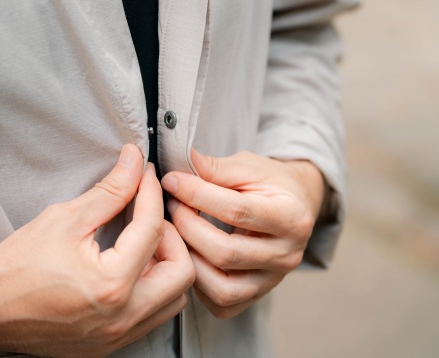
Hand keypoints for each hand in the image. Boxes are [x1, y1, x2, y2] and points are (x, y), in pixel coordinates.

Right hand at [0, 144, 194, 357]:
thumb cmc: (18, 266)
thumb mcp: (65, 219)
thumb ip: (109, 191)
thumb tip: (133, 164)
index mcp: (111, 285)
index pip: (152, 229)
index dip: (151, 194)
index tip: (144, 176)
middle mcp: (122, 317)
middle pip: (182, 272)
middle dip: (173, 237)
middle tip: (151, 218)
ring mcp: (118, 335)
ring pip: (173, 299)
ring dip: (167, 265)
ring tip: (143, 244)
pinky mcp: (111, 344)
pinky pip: (153, 315)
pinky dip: (153, 287)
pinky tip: (133, 268)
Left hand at [161, 149, 324, 318]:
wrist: (293, 205)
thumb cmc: (269, 183)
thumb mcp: (248, 166)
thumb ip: (216, 168)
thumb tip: (183, 160)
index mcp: (291, 217)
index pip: (237, 211)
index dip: (197, 194)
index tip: (171, 181)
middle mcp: (287, 255)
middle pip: (225, 252)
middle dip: (187, 226)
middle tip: (170, 205)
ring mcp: (272, 281)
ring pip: (221, 286)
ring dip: (189, 258)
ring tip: (174, 231)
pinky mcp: (256, 296)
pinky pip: (221, 303)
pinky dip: (197, 283)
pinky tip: (188, 254)